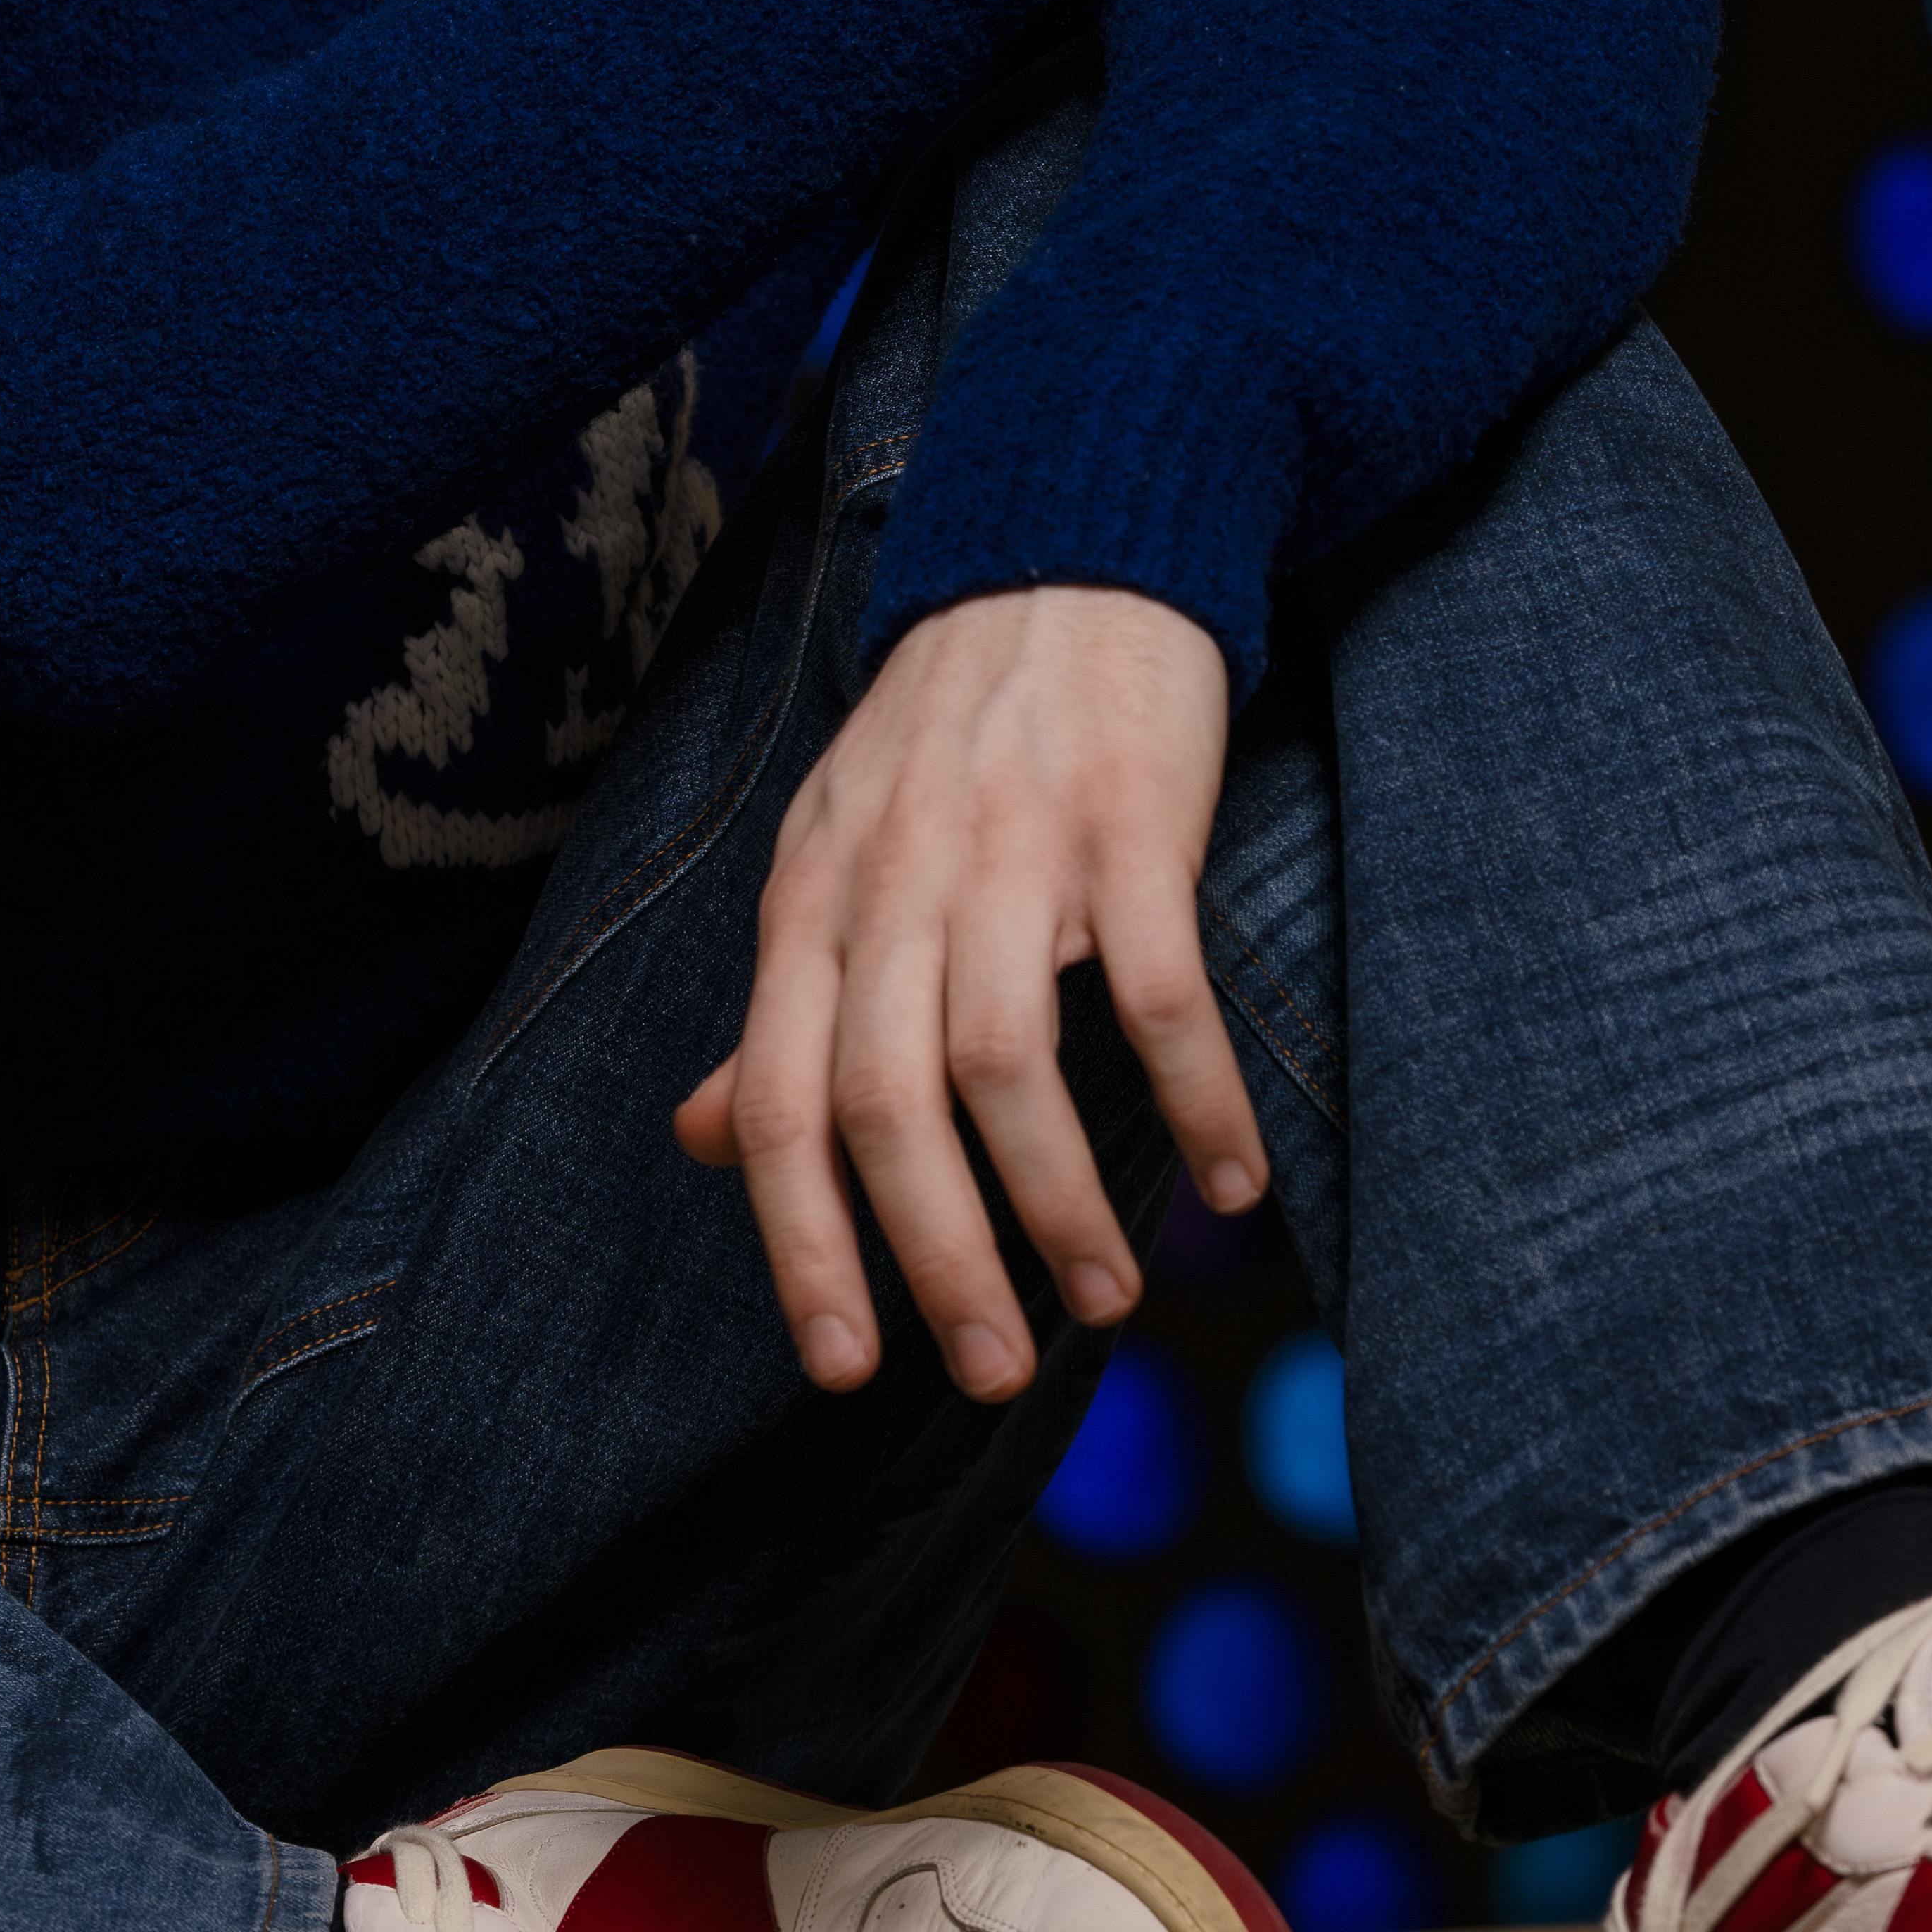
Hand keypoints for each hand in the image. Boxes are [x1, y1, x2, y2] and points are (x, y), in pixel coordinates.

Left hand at [670, 586, 1267, 1399]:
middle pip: (883, 1102)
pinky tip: (1231, 1182)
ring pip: (1009, 1064)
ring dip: (1061, 1200)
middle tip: (991, 1368)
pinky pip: (1157, 991)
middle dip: (934, 1256)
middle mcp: (892, 886)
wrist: (1056, 563)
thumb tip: (700, 1139)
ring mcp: (1010, 852)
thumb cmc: (939, 743)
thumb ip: (775, 1008)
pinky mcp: (1128, 825)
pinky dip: (1196, 1099)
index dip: (800, 1241)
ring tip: (1104, 1298)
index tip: (841, 1365)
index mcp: (810, 906)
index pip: (776, 1101)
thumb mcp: (825, 863)